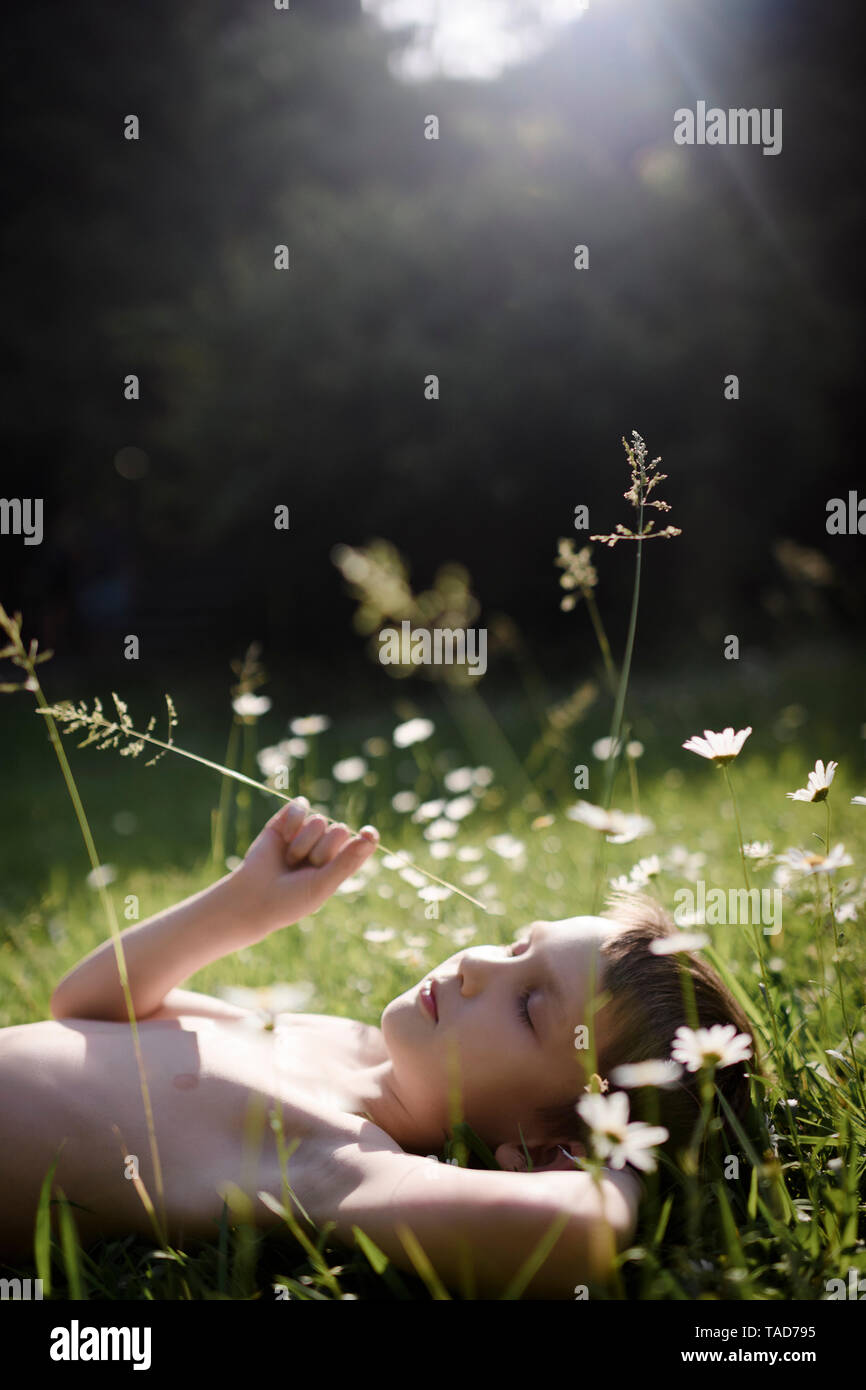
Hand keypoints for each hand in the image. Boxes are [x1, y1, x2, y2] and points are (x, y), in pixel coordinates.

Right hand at [235, 797, 379, 935]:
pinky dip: (294, 820)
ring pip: (319, 820)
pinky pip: (300, 806)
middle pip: (340, 830)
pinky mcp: (286, 821)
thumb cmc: (291, 899)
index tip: (368, 834)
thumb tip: (370, 837)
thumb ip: (346, 861)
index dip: (368, 837)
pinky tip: (285, 837)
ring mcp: (306, 832)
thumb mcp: (322, 884)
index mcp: (340, 863)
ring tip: (290, 860)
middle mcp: (325, 846)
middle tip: (307, 867)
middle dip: (324, 849)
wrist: (253, 898)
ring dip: (304, 842)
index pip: (362, 844)